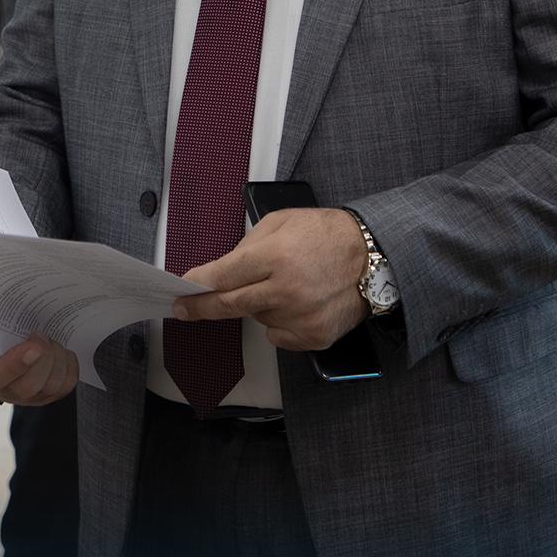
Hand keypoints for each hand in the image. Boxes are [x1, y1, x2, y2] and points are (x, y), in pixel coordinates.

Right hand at [0, 331, 77, 405]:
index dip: (15, 363)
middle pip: (28, 386)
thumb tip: (2, 293)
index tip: (33, 345)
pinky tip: (58, 351)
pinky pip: (66, 385)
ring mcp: (24, 396)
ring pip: (51, 386)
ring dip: (56, 357)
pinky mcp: (45, 394)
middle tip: (39, 334)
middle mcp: (0, 389)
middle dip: (43, 355)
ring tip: (48, 341)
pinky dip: (68, 364)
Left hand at [173, 207, 368, 351]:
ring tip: (287, 284)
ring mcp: (301, 316)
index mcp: (276, 256)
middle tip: (184, 309)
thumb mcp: (282, 221)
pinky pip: (277, 336)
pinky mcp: (313, 335)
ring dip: (260, 304)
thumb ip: (248, 244)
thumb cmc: (327, 235)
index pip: (224, 275)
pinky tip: (298, 303)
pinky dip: (280, 322)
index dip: (199, 283)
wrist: (372, 257)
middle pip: (229, 305)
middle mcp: (287, 289)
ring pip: (256, 318)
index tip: (184, 289)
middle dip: (201, 308)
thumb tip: (221, 269)